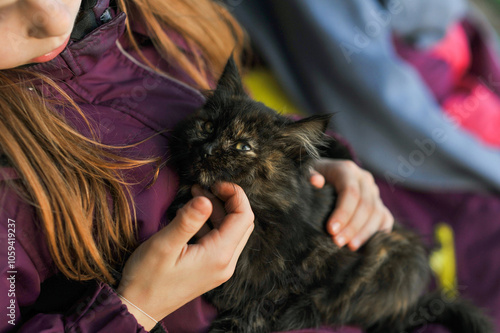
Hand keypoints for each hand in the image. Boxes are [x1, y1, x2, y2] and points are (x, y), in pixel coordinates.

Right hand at [117, 182, 253, 329]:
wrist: (139, 308)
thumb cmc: (147, 278)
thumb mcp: (164, 245)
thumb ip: (187, 221)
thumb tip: (206, 198)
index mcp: (219, 255)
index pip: (244, 217)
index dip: (235, 195)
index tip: (214, 183)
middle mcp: (225, 263)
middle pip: (242, 223)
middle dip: (228, 200)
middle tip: (205, 188)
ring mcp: (219, 268)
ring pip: (232, 231)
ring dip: (219, 210)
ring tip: (197, 195)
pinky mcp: (211, 269)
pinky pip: (221, 241)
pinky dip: (212, 223)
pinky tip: (193, 216)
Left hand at [311, 159, 393, 250]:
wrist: (322, 175)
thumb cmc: (312, 178)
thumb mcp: (306, 174)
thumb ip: (309, 176)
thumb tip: (316, 181)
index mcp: (346, 169)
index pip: (350, 192)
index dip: (343, 213)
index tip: (331, 230)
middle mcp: (364, 179)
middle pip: (366, 205)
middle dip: (352, 227)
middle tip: (337, 243)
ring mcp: (374, 192)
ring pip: (377, 214)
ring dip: (364, 233)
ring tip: (350, 247)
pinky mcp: (379, 204)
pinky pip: (385, 219)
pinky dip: (377, 234)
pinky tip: (364, 247)